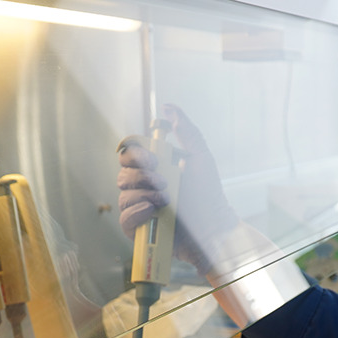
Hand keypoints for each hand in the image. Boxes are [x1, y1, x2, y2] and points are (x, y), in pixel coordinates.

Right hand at [117, 104, 237, 273]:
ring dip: (145, 195)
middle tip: (165, 183)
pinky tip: (152, 212)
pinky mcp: (137, 228)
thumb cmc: (208, 195)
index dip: (136, 152)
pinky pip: (124, 218)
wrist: (214, 228)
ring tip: (167, 201)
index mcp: (153, 167)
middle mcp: (143, 186)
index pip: (129, 152)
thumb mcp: (201, 158)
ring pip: (124, 194)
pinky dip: (137, 213)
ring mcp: (139, 207)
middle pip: (123, 172)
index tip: (154, 158)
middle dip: (143, 176)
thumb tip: (169, 108)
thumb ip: (187, 131)